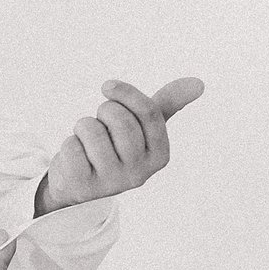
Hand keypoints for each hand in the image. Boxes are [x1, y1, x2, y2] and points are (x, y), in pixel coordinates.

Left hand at [37, 77, 203, 212]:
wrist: (80, 182)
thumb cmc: (115, 146)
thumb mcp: (142, 126)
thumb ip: (167, 104)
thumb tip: (199, 83)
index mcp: (160, 156)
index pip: (149, 113)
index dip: (125, 93)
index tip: (108, 86)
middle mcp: (140, 174)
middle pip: (120, 120)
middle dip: (104, 112)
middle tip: (101, 126)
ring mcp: (112, 183)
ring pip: (92, 130)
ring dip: (83, 127)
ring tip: (88, 142)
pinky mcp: (83, 186)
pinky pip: (71, 146)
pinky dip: (69, 144)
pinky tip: (76, 159)